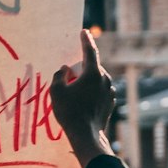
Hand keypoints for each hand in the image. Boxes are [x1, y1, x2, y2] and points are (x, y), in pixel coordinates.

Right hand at [50, 29, 115, 167]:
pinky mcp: (110, 104)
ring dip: (86, 81)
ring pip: (97, 80)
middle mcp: (105, 80)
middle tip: (69, 76)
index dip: (85, 40)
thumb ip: (59, 75)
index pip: (90, 51)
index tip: (84, 31)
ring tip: (74, 93)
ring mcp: (109, 92)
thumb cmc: (70, 112)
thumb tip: (65, 69)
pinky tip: (82, 103)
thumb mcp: (56, 91)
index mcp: (93, 73)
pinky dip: (91, 92)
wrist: (86, 136)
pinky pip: (100, 92)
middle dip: (81, 68)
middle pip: (92, 67)